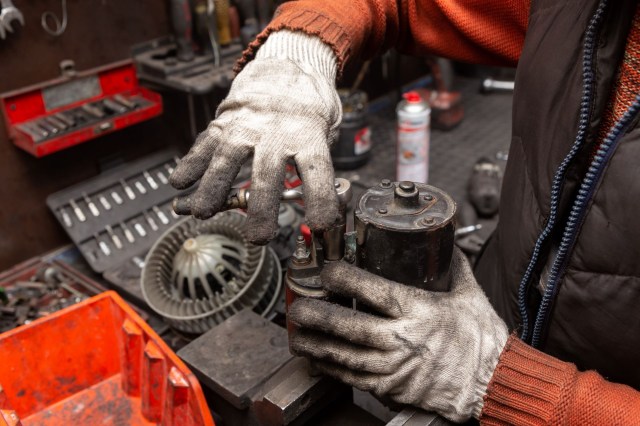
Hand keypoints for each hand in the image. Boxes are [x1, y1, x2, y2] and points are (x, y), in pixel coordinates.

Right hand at [170, 33, 341, 243]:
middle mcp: (276, 132)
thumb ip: (321, 162)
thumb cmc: (309, 103)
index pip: (317, 172)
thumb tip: (322, 201)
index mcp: (308, 135)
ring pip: (227, 158)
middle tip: (258, 236)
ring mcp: (247, 127)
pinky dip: (190, 163)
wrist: (287, 63)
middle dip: (261, 208)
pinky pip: (205, 144)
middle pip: (267, 173)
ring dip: (213, 188)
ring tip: (203, 211)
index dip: (319, 199)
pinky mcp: (225, 122)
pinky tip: (179, 181)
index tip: (320, 224)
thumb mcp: (328, 129)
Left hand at [288, 249, 508, 421]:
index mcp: (419, 311)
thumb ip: (454, 267)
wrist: (493, 383)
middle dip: (317, 315)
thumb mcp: (470, 296)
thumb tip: (444, 244)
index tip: (327, 270)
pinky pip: (353, 378)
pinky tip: (317, 359)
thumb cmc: (482, 341)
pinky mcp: (391, 389)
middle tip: (298, 307)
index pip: (373, 291)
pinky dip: (331, 368)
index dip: (345, 278)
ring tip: (296, 334)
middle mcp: (402, 339)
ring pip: (344, 355)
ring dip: (316, 344)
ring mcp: (394, 367)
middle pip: (349, 326)